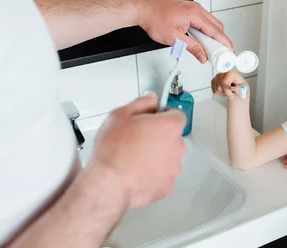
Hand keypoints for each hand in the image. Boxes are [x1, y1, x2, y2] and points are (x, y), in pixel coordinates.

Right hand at [88, 94, 186, 208]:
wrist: (109, 184)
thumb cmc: (114, 150)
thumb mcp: (120, 115)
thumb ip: (141, 103)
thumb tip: (151, 99)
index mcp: (169, 126)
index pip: (176, 114)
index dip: (163, 115)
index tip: (152, 118)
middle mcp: (177, 147)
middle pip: (172, 137)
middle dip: (158, 136)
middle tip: (137, 139)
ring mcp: (173, 168)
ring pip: (168, 157)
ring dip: (156, 156)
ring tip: (134, 158)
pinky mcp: (167, 186)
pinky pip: (162, 176)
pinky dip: (153, 174)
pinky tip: (136, 172)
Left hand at [134, 0, 232, 62]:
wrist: (143, 9)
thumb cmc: (154, 19)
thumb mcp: (174, 38)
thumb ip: (191, 47)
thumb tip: (203, 55)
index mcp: (194, 14)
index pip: (215, 30)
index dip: (224, 42)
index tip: (229, 51)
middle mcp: (196, 8)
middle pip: (216, 26)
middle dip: (220, 40)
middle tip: (220, 54)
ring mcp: (193, 7)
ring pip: (210, 23)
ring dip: (212, 36)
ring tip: (210, 49)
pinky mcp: (189, 9)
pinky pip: (203, 20)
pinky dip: (205, 30)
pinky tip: (201, 40)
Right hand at [211, 69, 246, 99]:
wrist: (238, 87)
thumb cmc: (241, 87)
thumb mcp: (244, 88)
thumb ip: (241, 88)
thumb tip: (237, 88)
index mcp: (231, 73)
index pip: (224, 82)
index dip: (227, 91)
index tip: (232, 96)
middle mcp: (223, 73)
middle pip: (219, 87)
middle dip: (226, 93)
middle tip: (233, 93)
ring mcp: (217, 76)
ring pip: (216, 90)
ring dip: (223, 94)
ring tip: (229, 92)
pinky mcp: (214, 81)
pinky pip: (214, 91)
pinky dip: (220, 94)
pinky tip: (225, 92)